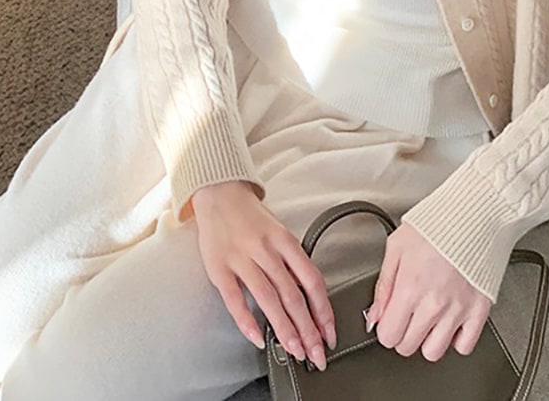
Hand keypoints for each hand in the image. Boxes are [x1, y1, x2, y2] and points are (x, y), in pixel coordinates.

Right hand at [191, 181, 337, 371]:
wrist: (218, 193)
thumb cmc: (251, 216)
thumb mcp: (279, 231)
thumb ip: (292, 262)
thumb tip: (311, 298)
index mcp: (284, 239)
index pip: (312, 280)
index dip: (324, 311)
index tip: (329, 334)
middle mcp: (265, 248)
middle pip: (292, 295)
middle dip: (307, 330)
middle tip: (316, 354)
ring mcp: (241, 258)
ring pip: (268, 299)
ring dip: (284, 329)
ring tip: (294, 350)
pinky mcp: (219, 267)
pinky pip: (234, 299)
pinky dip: (247, 321)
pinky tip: (258, 338)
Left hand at [365, 222, 491, 360]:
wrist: (472, 216)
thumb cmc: (434, 226)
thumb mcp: (396, 247)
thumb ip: (383, 286)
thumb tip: (374, 316)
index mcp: (409, 288)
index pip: (388, 336)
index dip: (386, 329)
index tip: (390, 320)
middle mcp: (433, 304)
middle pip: (409, 347)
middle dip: (404, 334)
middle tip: (409, 316)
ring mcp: (458, 311)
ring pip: (434, 352)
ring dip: (428, 339)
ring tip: (429, 320)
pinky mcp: (479, 312)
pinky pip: (465, 347)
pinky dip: (456, 339)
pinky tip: (450, 321)